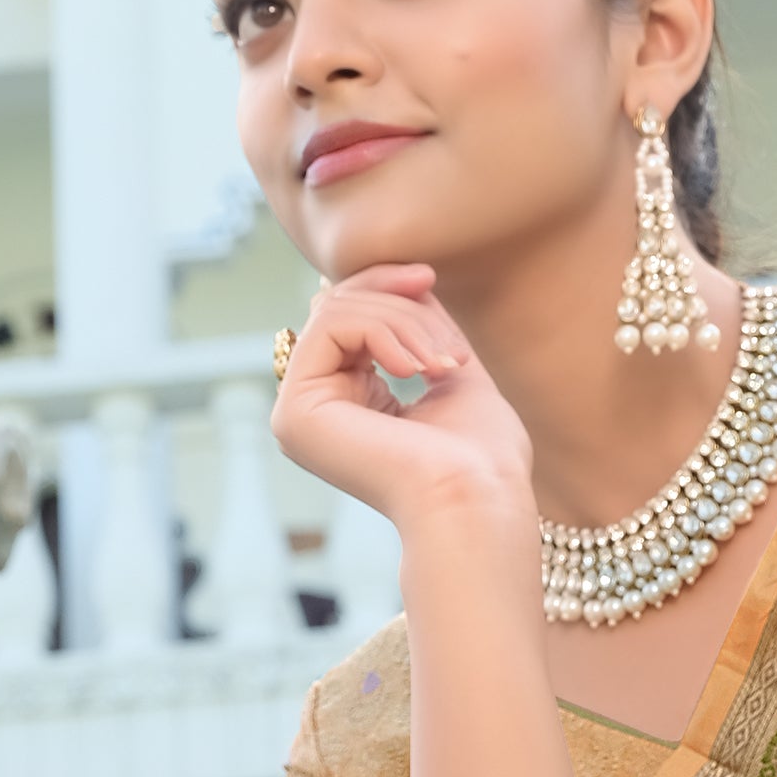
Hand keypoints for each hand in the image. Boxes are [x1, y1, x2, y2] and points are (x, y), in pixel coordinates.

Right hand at [270, 266, 536, 548]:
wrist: (478, 500)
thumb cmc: (481, 456)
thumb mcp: (450, 366)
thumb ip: (418, 323)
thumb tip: (403, 277)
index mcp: (347, 403)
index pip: (346, 314)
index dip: (386, 285)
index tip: (430, 278)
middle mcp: (314, 409)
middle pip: (336, 304)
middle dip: (400, 303)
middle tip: (449, 342)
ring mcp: (298, 414)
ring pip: (335, 309)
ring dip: (403, 321)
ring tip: (443, 364)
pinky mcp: (295, 413)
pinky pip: (330, 325)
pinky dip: (383, 330)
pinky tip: (416, 369)